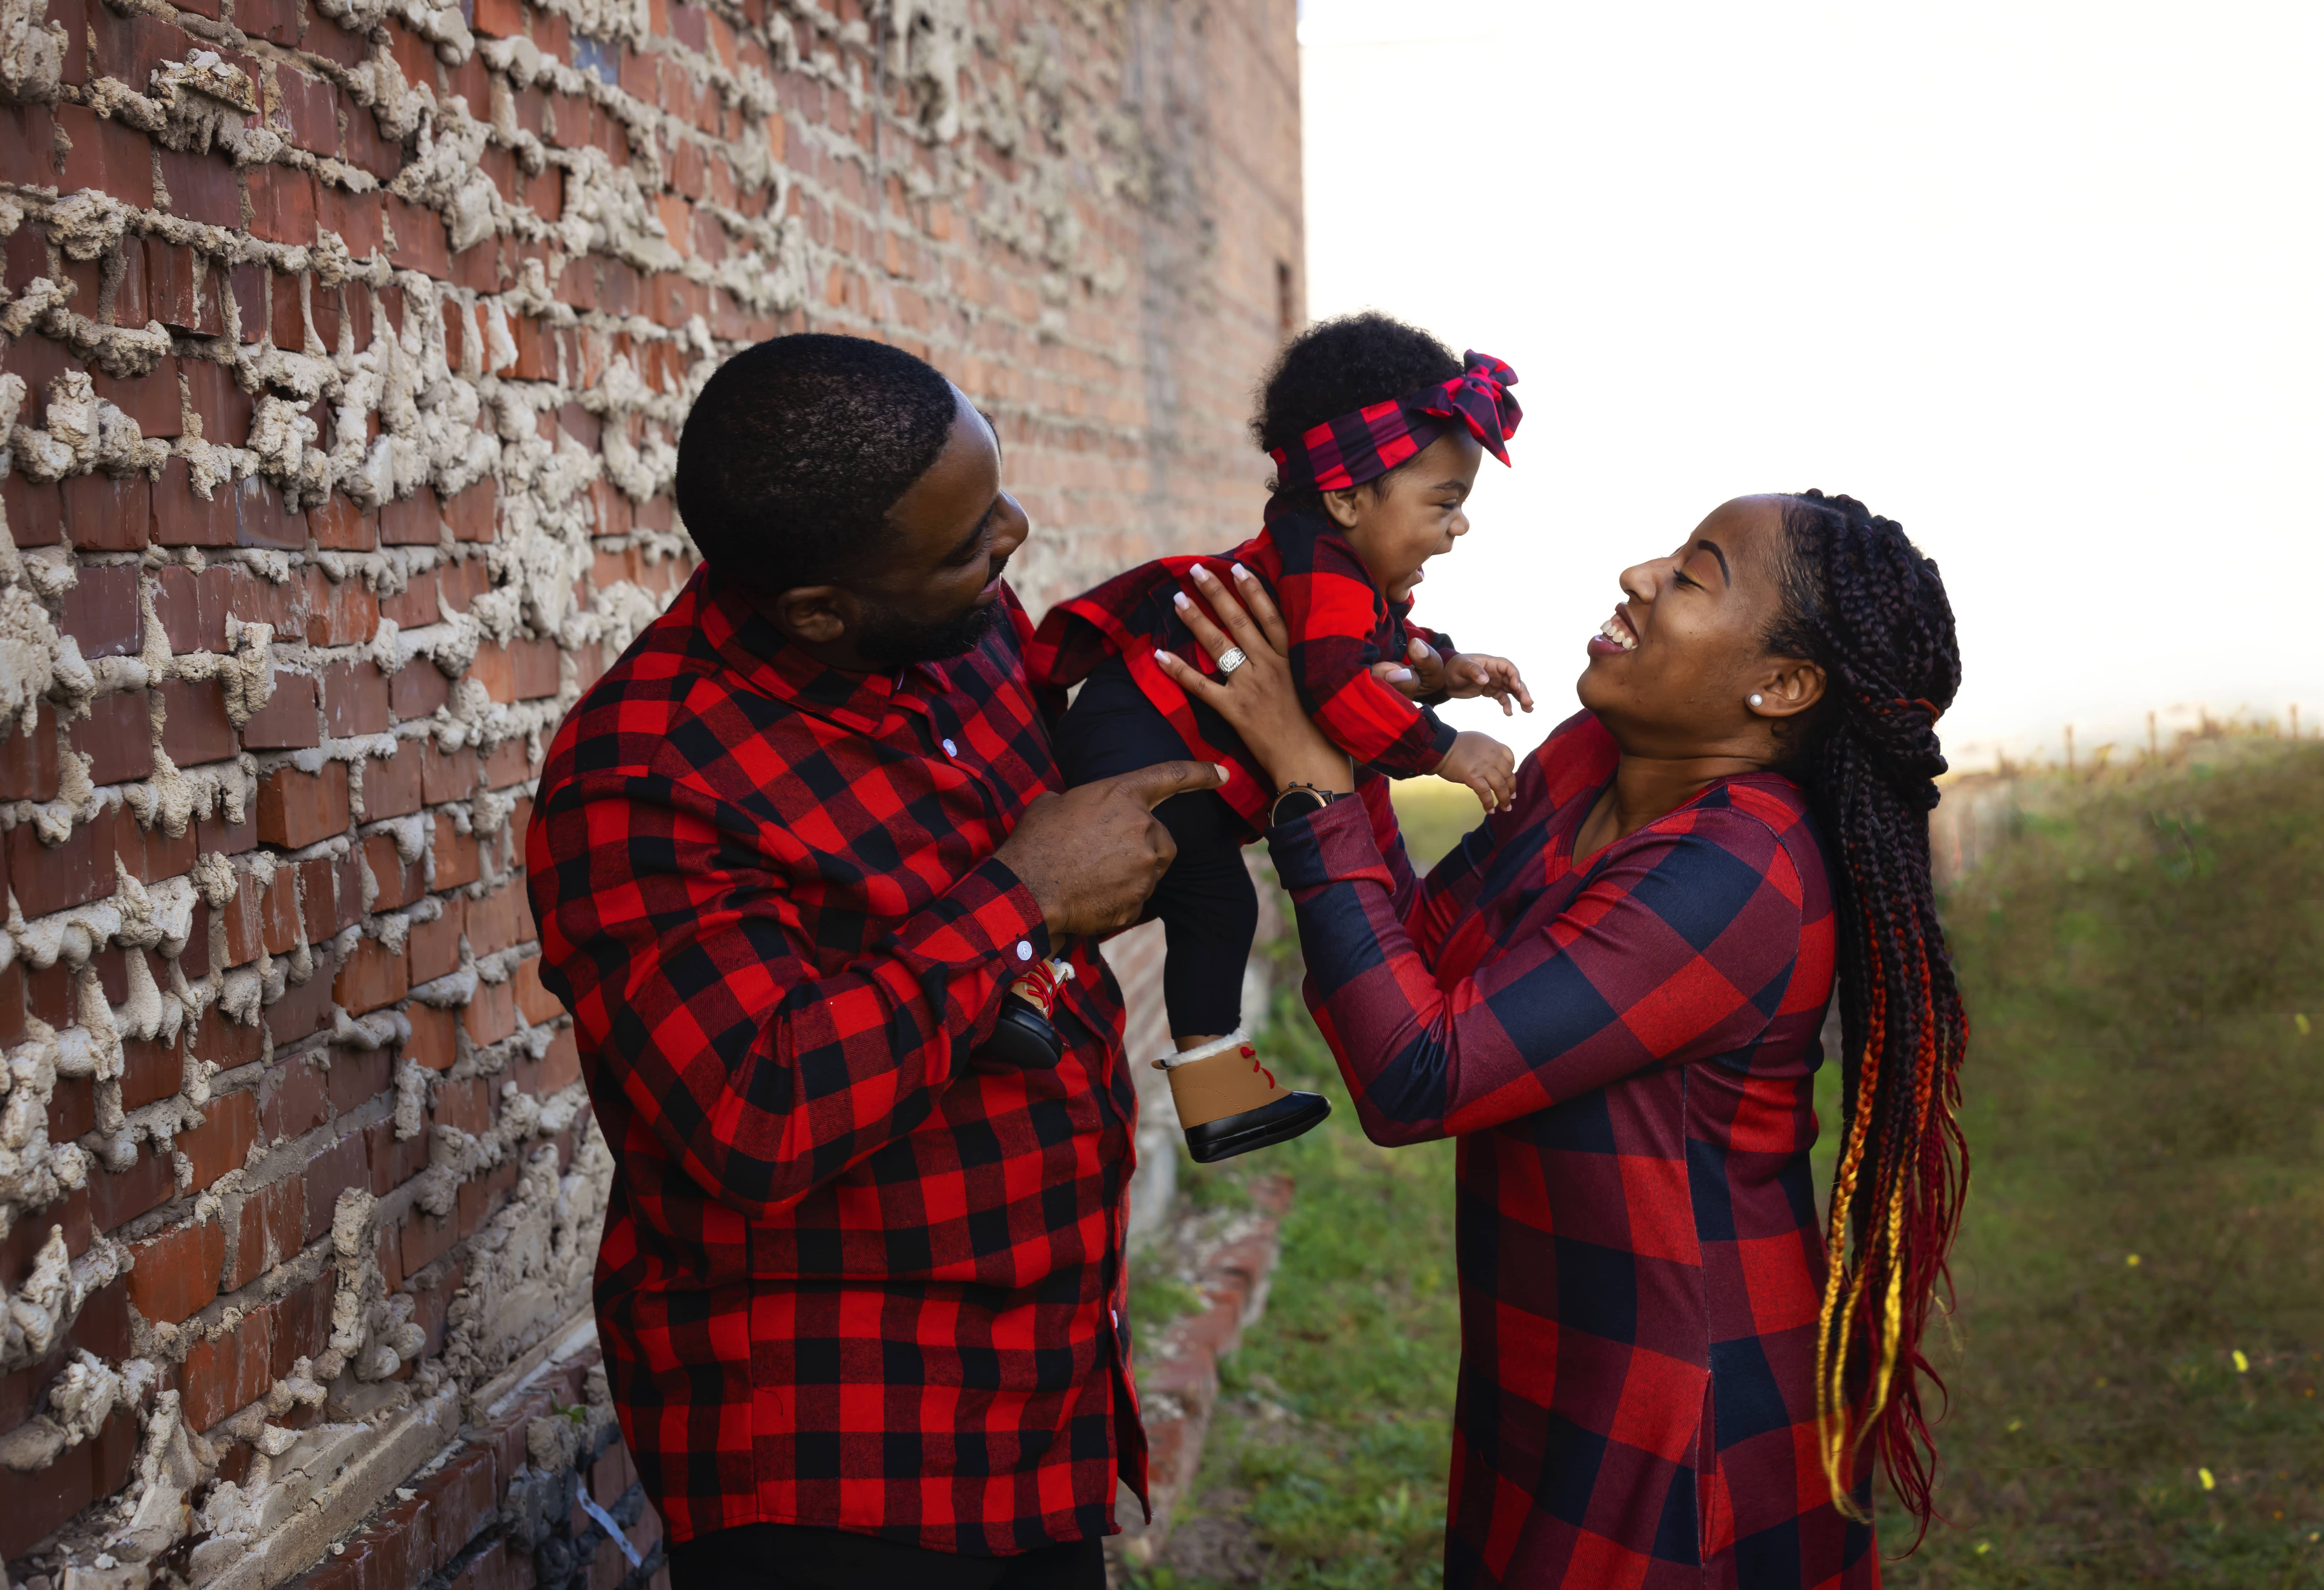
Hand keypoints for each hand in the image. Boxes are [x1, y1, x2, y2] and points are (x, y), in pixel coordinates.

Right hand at [998, 761, 1225, 935]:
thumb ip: (1080, 802)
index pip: (1171, 776)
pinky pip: (1137, 898)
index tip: (1224, 774)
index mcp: (1122, 794)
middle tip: (1105, 854)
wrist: (1027, 890)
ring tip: (1091, 875)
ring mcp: (1145, 866)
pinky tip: (1090, 895)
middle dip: (1142, 846)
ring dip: (1131, 872)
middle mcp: (1142, 828)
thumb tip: (1077, 811)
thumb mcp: (1053, 804)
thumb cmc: (1035, 843)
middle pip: (1162, 837)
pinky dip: (1119, 898)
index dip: (1200, 773)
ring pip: (1152, 869)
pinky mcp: (1139, 899)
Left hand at [1151, 562, 1353, 795]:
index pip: (1271, 615)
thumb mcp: (1332, 688)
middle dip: (1217, 592)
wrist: (1315, 768)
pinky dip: (1179, 670)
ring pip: (1219, 645)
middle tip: (1197, 570)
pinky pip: (1201, 686)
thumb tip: (1319, 648)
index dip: (1253, 589)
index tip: (1237, 567)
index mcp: (1295, 659)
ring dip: (1196, 619)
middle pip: (1240, 621)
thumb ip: (1319, 665)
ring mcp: (1252, 687)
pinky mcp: (1236, 711)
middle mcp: (1272, 666)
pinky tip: (1160, 654)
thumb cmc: (1330, 734)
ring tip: (1178, 598)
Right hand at [1435, 731, 1516, 812]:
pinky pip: (1485, 793)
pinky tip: (1490, 810)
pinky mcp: (1473, 777)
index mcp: (1494, 747)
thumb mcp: (1478, 741)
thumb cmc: (1455, 744)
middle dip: (1511, 788)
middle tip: (1511, 798)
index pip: (1510, 759)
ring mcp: (1484, 767)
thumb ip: (1487, 752)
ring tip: (1505, 808)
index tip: (1509, 780)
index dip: (1512, 771)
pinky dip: (1489, 803)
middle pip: (1508, 775)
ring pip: (1500, 786)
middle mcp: (1493, 756)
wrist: (1441, 747)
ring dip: (1504, 799)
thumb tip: (1490, 764)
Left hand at [1438, 649, 1533, 715]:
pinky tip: (1509, 713)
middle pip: (1513, 680)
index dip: (1514, 676)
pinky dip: (1507, 704)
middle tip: (1529, 703)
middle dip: (1522, 691)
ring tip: (1528, 709)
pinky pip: (1502, 697)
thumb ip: (1473, 671)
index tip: (1516, 687)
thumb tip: (1486, 680)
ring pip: (1511, 690)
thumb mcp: (1461, 667)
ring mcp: (1494, 682)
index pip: (1508, 667)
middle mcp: (1495, 672)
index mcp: (1490, 662)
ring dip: (1520, 698)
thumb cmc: (1452, 668)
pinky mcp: (1490, 691)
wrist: (1444, 679)